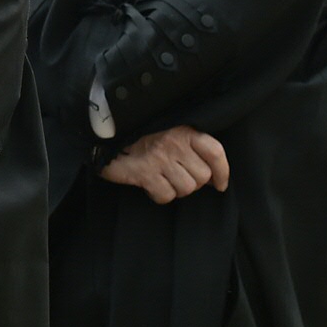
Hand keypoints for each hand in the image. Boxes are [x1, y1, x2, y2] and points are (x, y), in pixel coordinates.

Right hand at [99, 125, 229, 203]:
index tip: (220, 184)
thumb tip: (212, 176)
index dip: (222, 171)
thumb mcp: (166, 132)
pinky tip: (150, 185)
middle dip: (192, 182)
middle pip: (202, 176)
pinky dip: (159, 195)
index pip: (215, 152)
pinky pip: (166, 195)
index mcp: (183, 130)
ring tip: (161, 179)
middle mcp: (173, 142)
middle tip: (175, 176)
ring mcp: (158, 158)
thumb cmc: (137, 135)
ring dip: (175, 189)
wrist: (103, 135)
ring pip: (186, 188)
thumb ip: (189, 146)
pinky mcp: (144, 172)